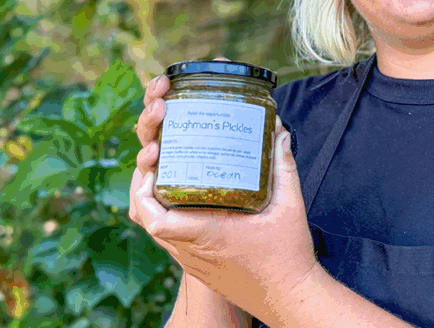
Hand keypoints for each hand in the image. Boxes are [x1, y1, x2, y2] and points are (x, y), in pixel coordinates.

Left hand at [132, 123, 317, 322]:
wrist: (289, 298)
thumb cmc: (288, 258)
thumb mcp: (290, 206)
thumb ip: (283, 168)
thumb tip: (279, 134)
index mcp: (209, 235)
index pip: (156, 221)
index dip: (144, 193)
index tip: (156, 168)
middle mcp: (193, 251)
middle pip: (146, 220)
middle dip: (143, 186)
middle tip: (158, 160)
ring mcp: (193, 262)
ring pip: (155, 232)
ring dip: (153, 203)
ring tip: (167, 174)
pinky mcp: (199, 268)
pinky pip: (171, 240)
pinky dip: (168, 217)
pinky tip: (187, 200)